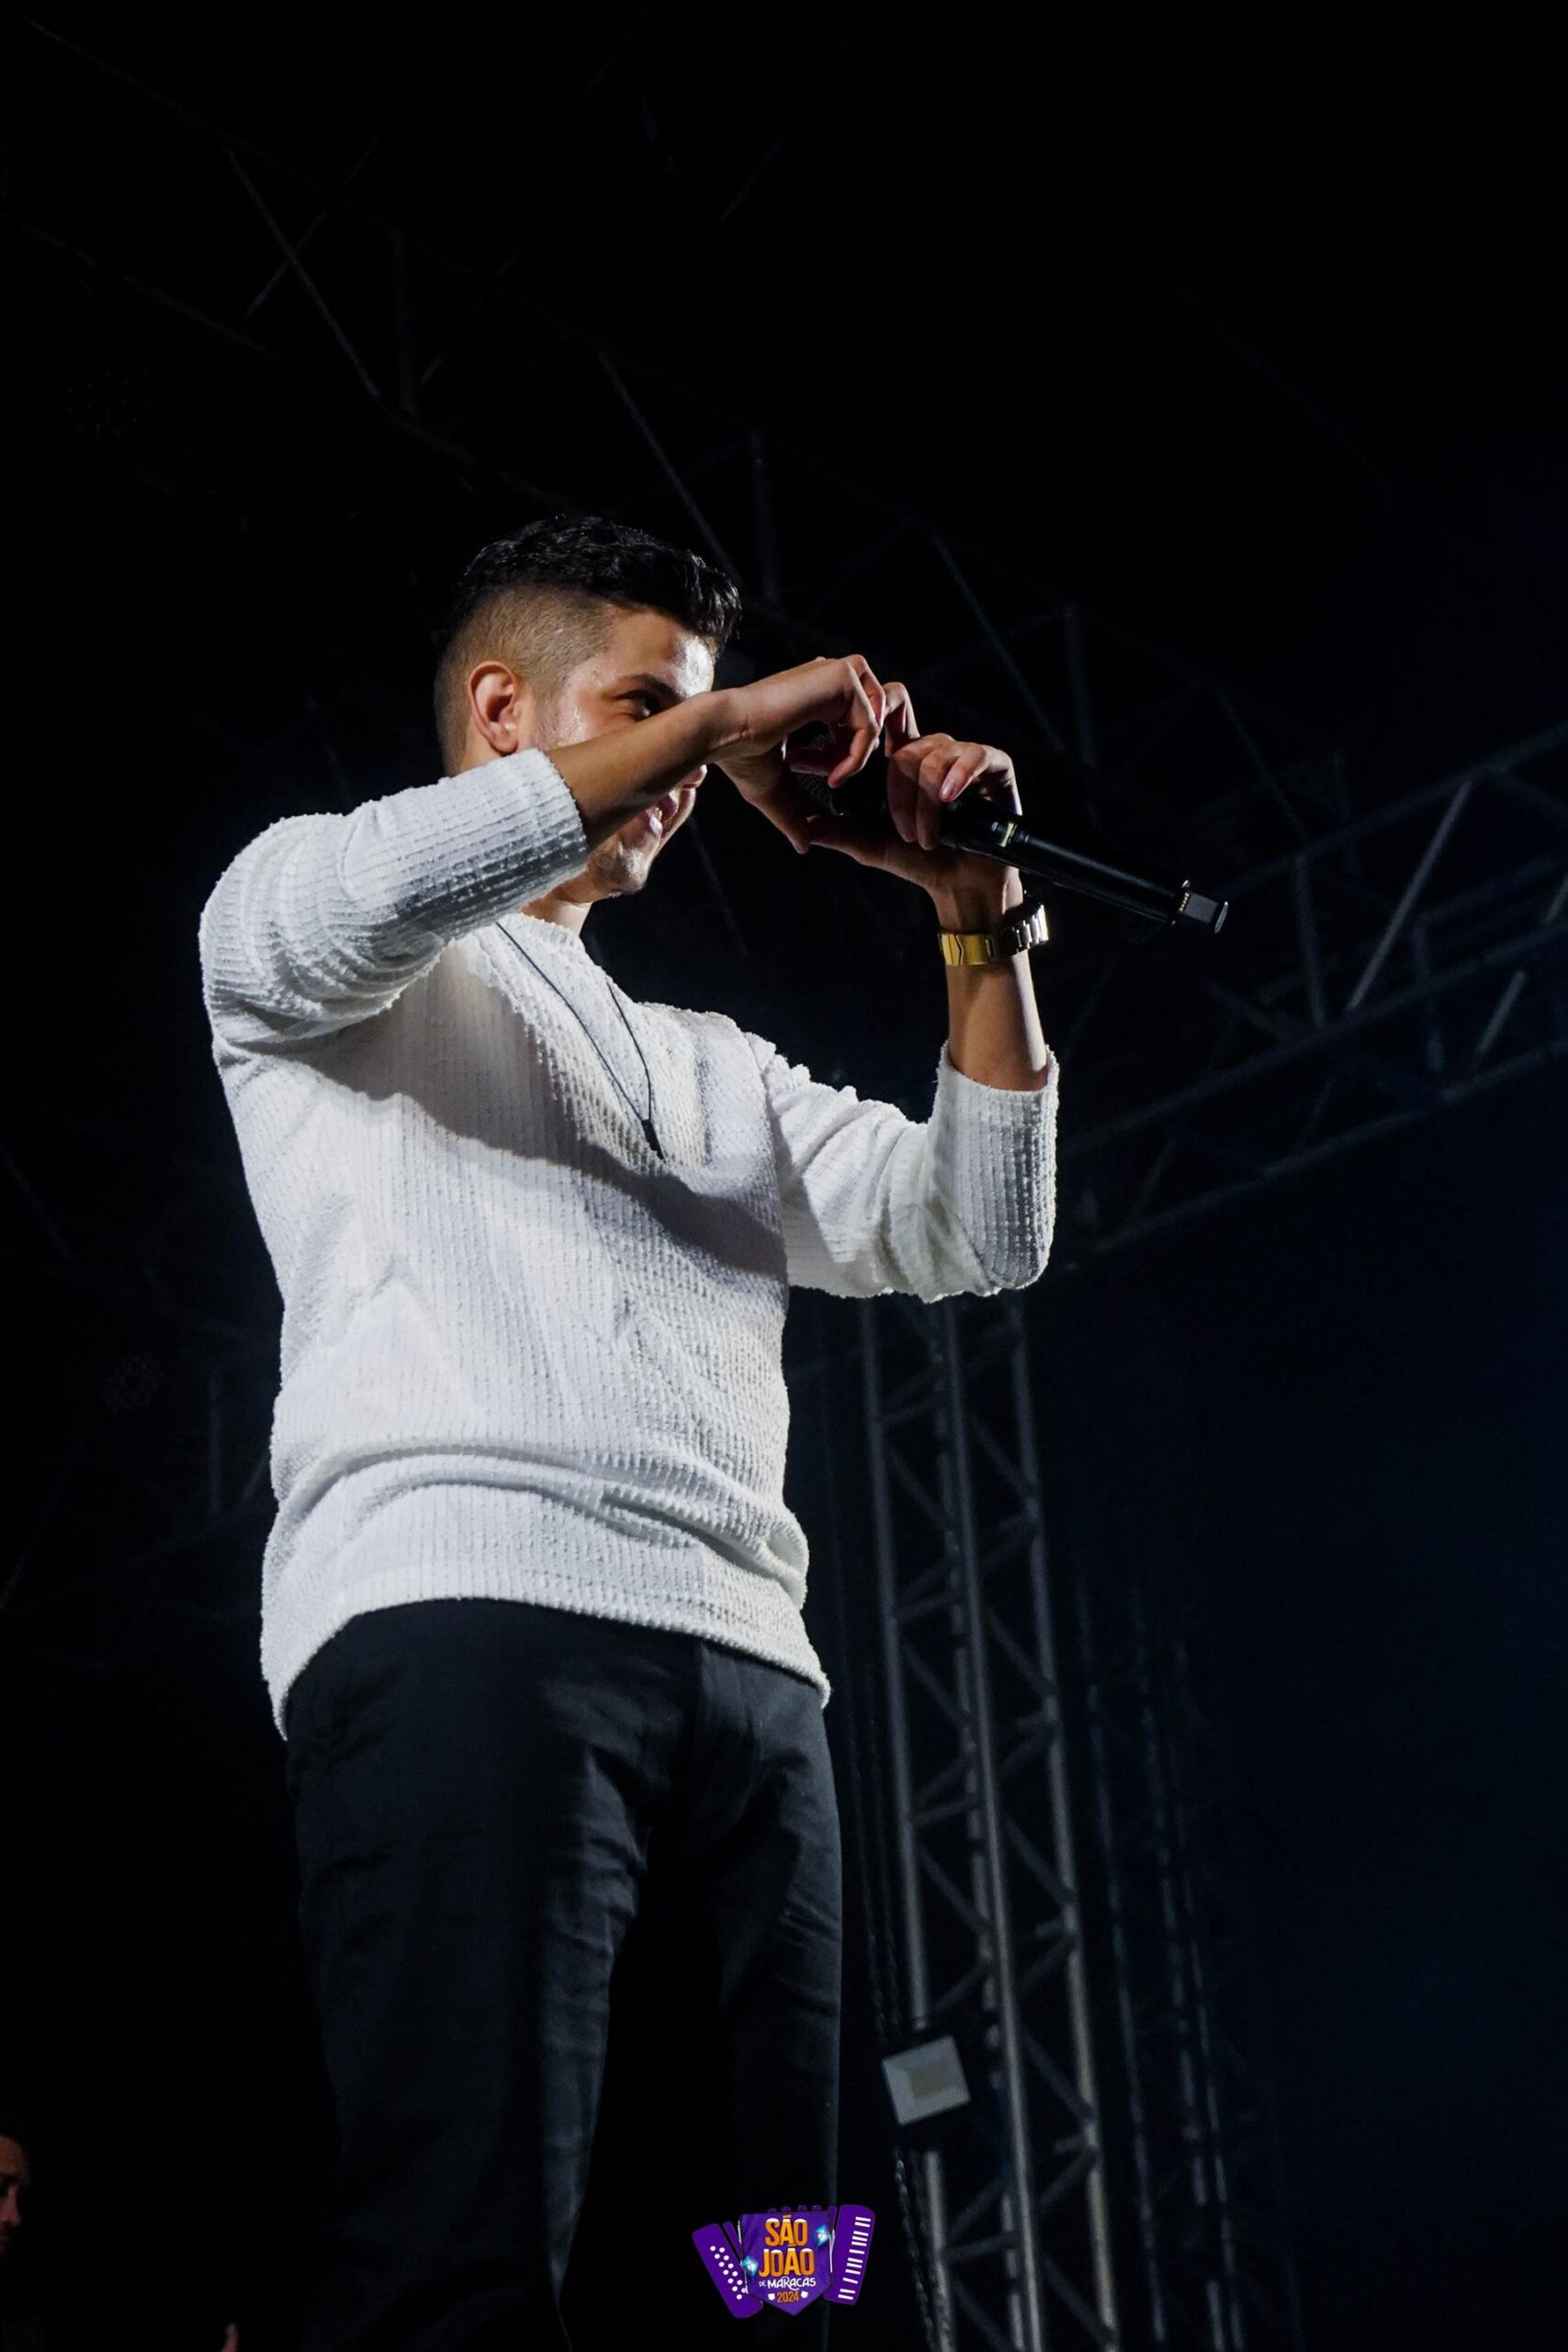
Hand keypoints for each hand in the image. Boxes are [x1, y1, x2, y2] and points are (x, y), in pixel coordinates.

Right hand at [710, 655, 887, 853]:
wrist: (723, 734)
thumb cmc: (740, 756)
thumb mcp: (775, 788)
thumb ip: (793, 812)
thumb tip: (803, 846)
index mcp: (814, 692)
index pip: (856, 719)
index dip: (848, 754)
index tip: (822, 778)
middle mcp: (826, 676)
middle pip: (873, 714)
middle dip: (859, 752)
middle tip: (832, 778)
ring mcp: (834, 673)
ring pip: (877, 716)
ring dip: (860, 753)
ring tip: (833, 775)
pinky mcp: (840, 677)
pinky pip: (871, 723)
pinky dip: (859, 756)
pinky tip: (834, 774)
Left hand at [801, 683, 1024, 921]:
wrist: (964, 885)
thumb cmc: (923, 862)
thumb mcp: (875, 847)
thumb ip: (843, 832)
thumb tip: (805, 826)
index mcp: (905, 761)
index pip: (885, 717)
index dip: (863, 727)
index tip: (834, 760)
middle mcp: (934, 752)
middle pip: (906, 745)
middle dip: (898, 792)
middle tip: (902, 832)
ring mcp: (964, 756)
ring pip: (934, 755)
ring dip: (926, 802)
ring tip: (927, 838)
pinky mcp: (994, 764)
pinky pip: (973, 755)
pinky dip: (958, 777)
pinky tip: (948, 799)